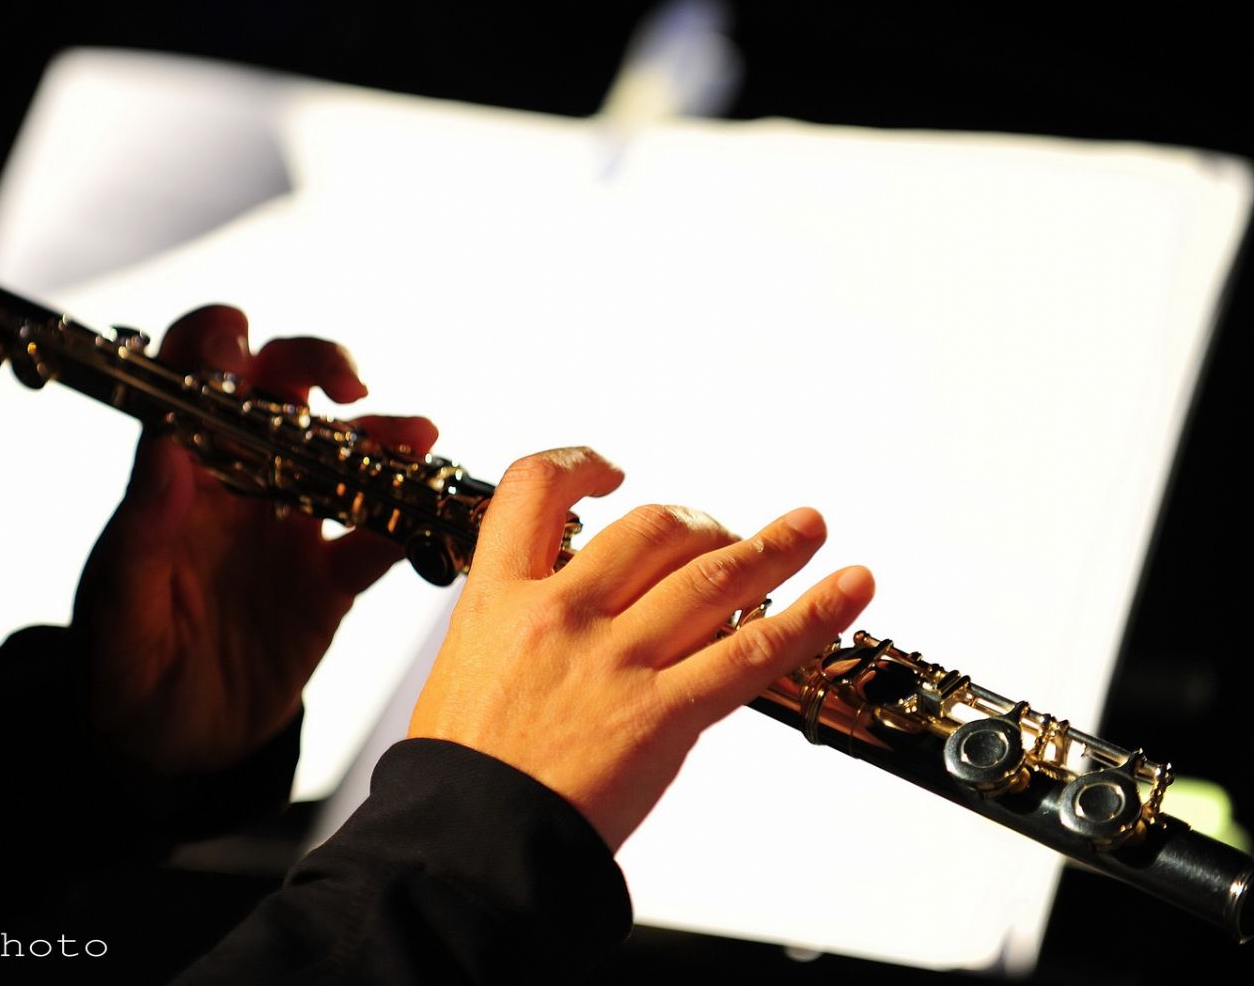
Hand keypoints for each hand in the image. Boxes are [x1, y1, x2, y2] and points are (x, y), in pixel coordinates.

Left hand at [76, 305, 436, 774]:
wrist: (166, 751)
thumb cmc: (122, 670)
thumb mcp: (118, 604)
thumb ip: (142, 532)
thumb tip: (163, 448)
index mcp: (180, 478)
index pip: (195, 380)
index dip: (219, 343)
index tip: (242, 342)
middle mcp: (239, 486)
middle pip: (284, 393)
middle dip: (320, 366)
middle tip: (349, 384)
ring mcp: (290, 530)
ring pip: (345, 457)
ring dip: (384, 439)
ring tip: (418, 440)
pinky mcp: (329, 583)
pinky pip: (380, 542)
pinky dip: (412, 526)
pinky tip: (436, 517)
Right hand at [408, 447, 874, 849]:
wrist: (467, 847)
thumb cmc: (461, 774)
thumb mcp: (464, 670)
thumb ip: (519, 628)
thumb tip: (567, 607)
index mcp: (498, 599)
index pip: (534, 489)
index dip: (578, 464)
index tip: (608, 472)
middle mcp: (560, 615)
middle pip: (649, 529)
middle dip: (699, 522)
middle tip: (722, 531)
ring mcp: (614, 662)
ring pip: (711, 576)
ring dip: (773, 545)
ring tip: (808, 527)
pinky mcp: (661, 716)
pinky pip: (751, 652)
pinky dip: (812, 615)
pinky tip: (848, 588)